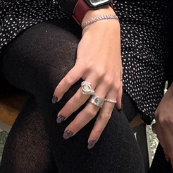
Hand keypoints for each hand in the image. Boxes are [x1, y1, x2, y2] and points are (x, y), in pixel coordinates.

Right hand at [52, 10, 122, 148]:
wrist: (105, 29)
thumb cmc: (110, 52)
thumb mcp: (119, 73)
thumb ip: (117, 91)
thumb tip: (117, 107)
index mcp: (114, 87)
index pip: (106, 114)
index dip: (97, 130)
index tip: (89, 143)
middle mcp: (105, 82)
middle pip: (91, 110)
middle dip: (78, 125)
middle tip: (67, 133)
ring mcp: (94, 73)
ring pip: (80, 98)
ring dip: (67, 110)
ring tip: (58, 117)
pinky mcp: (83, 63)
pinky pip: (70, 80)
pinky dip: (60, 90)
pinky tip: (54, 98)